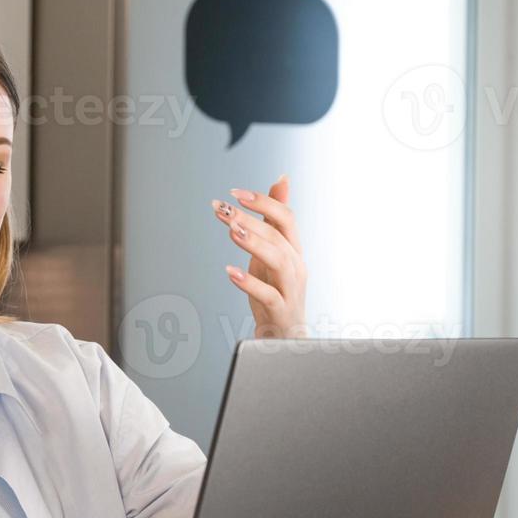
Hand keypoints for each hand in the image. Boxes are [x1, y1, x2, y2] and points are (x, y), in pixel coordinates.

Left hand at [213, 174, 307, 338]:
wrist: (285, 338)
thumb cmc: (277, 291)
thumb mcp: (274, 252)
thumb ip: (274, 219)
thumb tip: (281, 180)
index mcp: (294, 250)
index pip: (286, 217)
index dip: (262, 202)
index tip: (233, 193)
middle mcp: (296, 266)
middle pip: (278, 235)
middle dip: (249, 219)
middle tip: (221, 209)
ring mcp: (291, 289)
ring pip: (278, 260)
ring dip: (254, 243)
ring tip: (231, 231)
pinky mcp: (280, 311)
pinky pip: (268, 295)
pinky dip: (249, 282)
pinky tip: (230, 272)